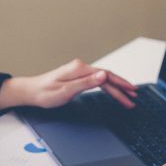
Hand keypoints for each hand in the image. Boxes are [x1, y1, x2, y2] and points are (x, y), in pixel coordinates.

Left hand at [0, 59, 137, 109]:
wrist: (31, 92)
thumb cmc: (45, 93)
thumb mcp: (66, 91)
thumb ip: (86, 83)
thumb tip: (103, 75)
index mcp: (79, 69)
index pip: (106, 76)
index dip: (121, 85)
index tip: (131, 92)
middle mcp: (80, 68)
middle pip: (107, 77)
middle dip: (122, 88)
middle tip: (133, 98)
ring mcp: (78, 72)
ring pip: (103, 79)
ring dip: (116, 88)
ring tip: (127, 96)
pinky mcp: (76, 77)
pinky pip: (96, 81)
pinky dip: (106, 87)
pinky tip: (112, 90)